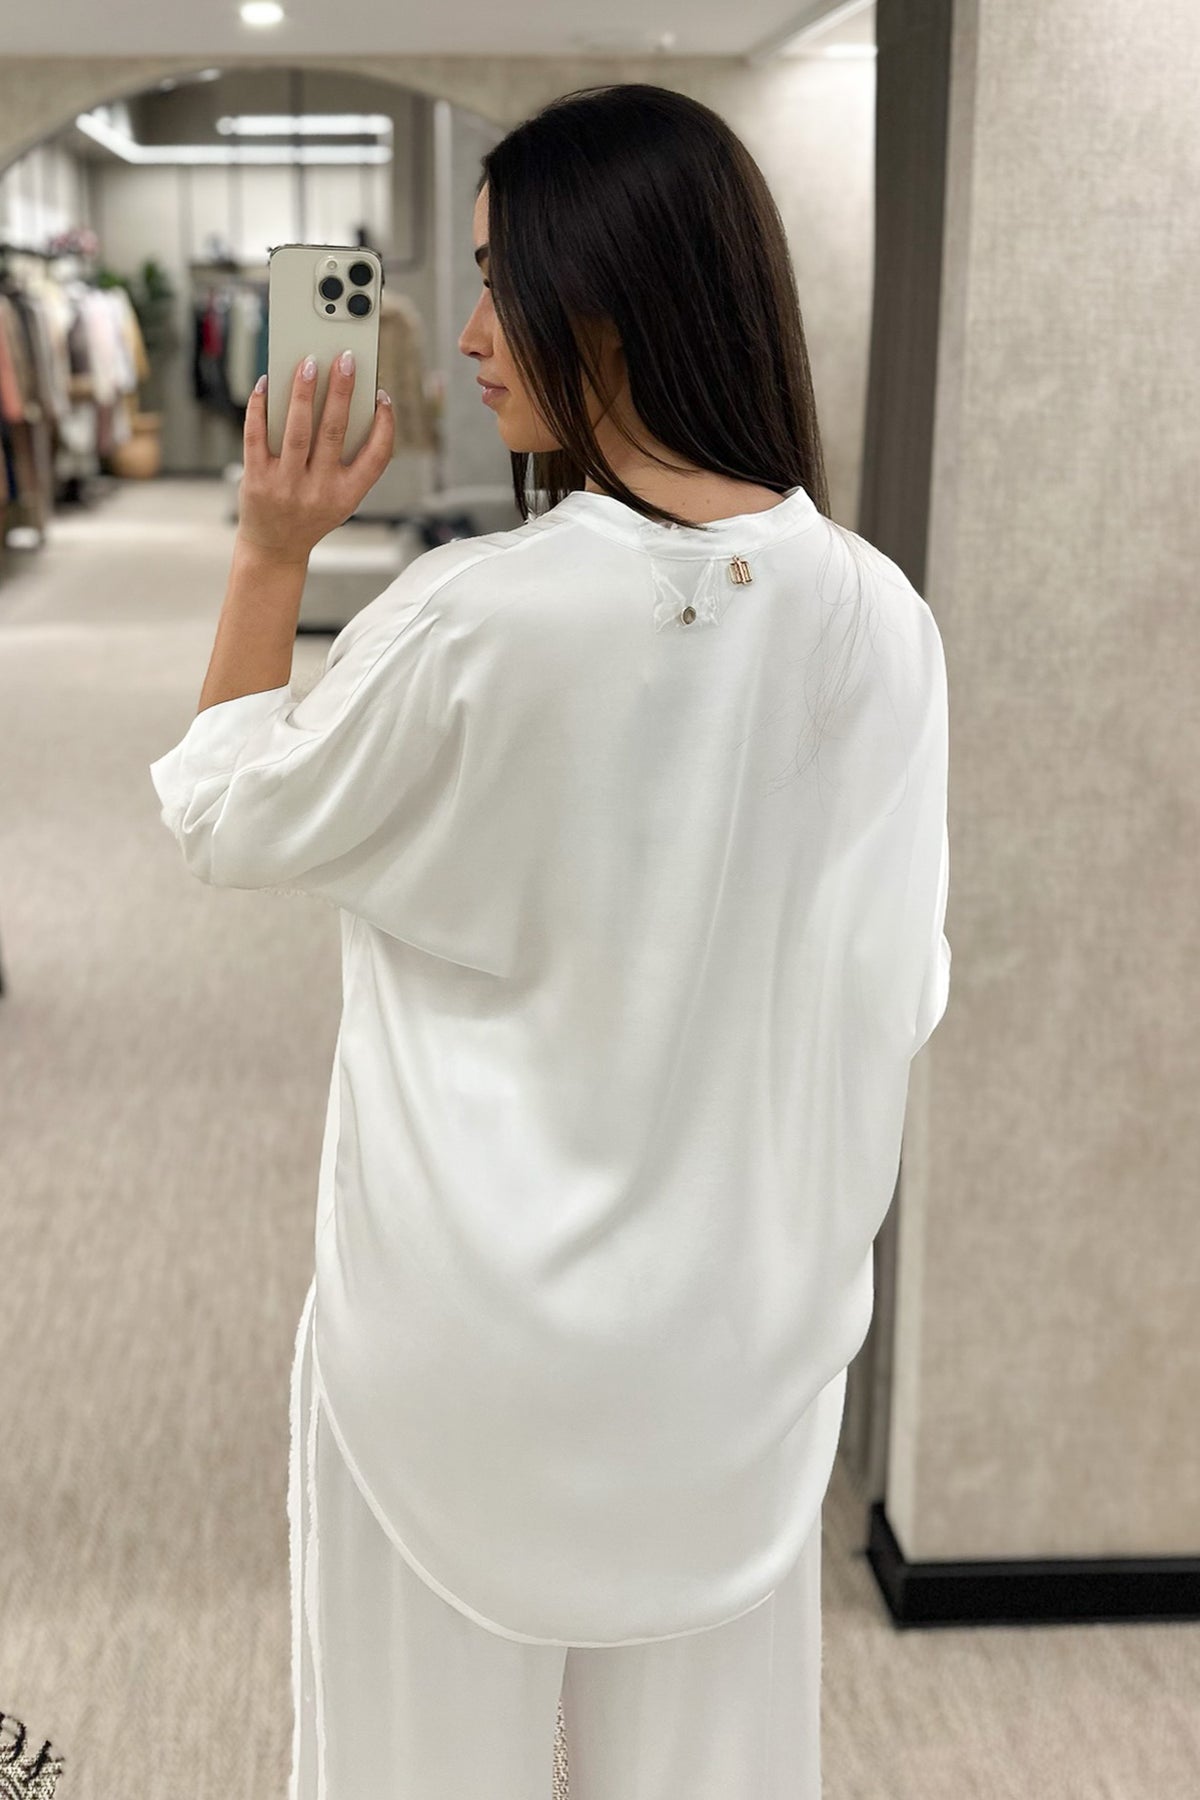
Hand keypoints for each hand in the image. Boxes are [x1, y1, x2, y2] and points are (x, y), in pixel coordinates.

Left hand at [237, 351, 394, 562]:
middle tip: (344, 358)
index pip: (377, 457)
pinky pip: (256, 435)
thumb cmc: (311, 514)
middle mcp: (319, 491)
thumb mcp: (342, 498)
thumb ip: (349, 461)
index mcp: (348, 495)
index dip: (385, 425)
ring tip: (308, 363)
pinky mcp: (256, 479)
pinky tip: (265, 383)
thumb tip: (343, 402)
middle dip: (341, 391)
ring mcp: (286, 486)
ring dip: (303, 392)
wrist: (274, 548)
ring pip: (297, 430)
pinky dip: (260, 406)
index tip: (383, 396)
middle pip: (334, 432)